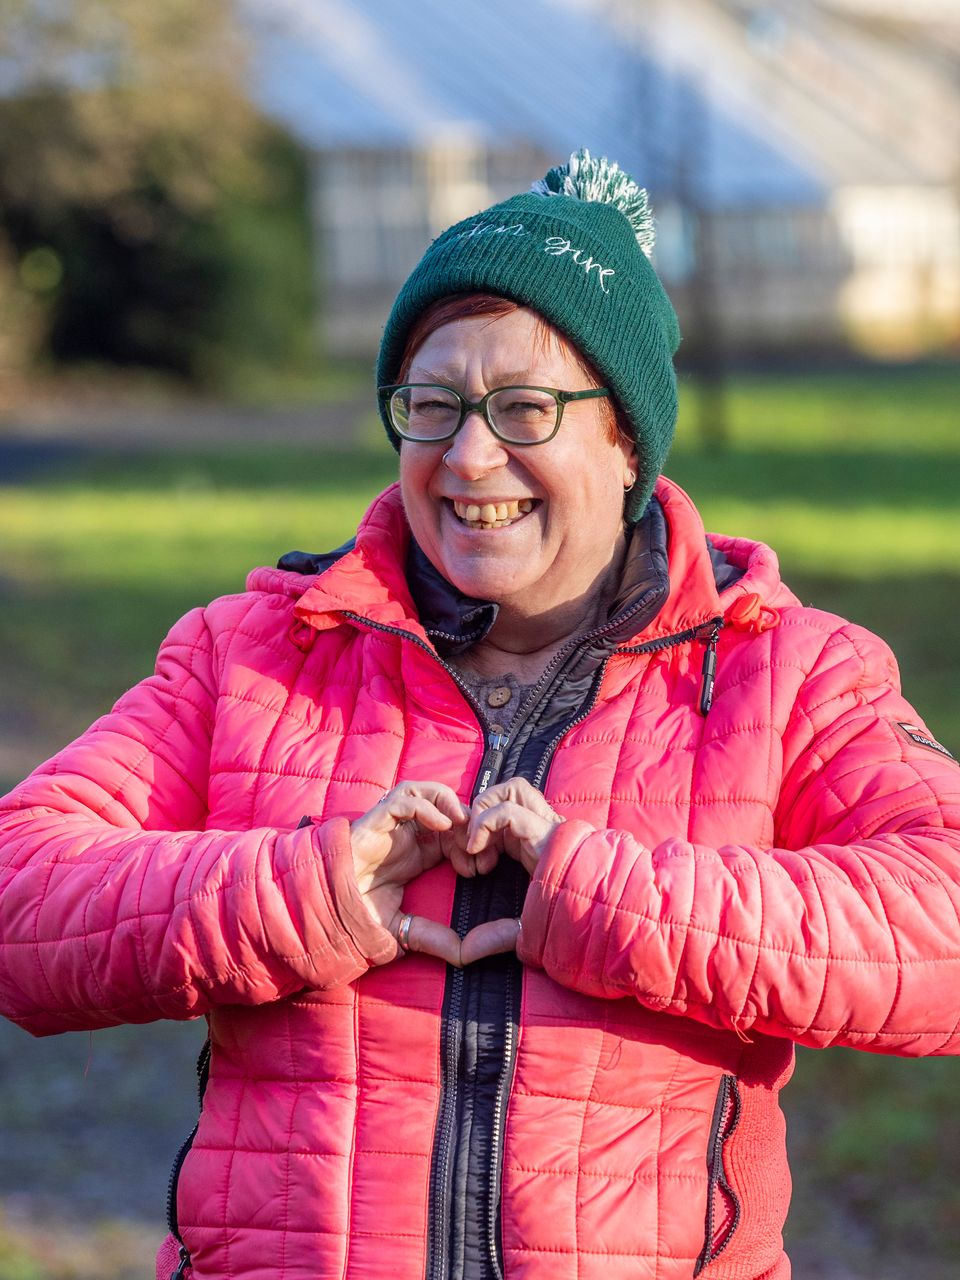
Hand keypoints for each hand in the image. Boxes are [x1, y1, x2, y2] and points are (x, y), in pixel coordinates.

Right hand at [350, 778, 562, 966]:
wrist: (327, 910)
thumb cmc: (361, 916)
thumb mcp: (406, 929)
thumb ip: (434, 938)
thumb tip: (464, 955)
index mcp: (419, 854)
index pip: (454, 834)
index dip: (472, 844)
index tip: (483, 868)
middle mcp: (408, 835)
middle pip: (445, 810)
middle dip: (468, 824)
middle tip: (480, 849)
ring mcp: (391, 826)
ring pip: (424, 792)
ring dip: (448, 802)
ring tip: (464, 823)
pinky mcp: (375, 821)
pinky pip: (402, 799)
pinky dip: (425, 805)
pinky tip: (442, 825)